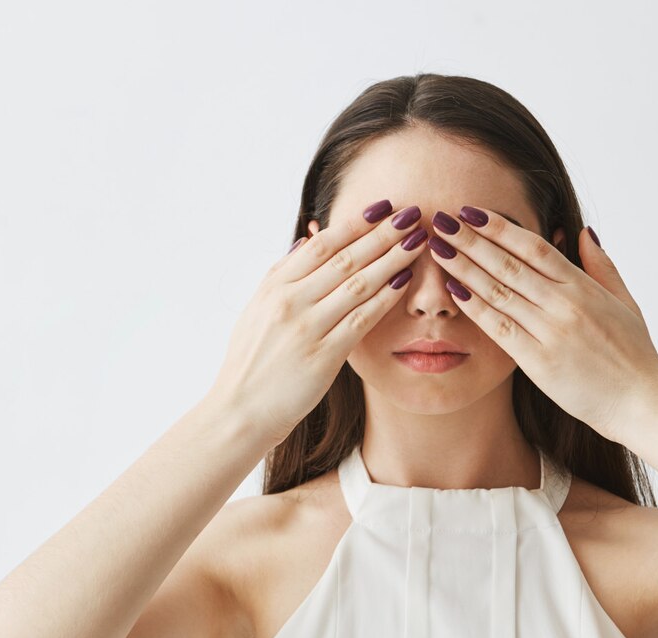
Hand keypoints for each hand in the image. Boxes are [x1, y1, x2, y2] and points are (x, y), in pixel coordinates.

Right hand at [208, 199, 428, 445]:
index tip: (383, 207)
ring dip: (391, 260)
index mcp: (274, 286)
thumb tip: (308, 238)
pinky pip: (360, 320)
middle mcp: (290, 302)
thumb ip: (281, 273)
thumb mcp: (256, 309)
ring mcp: (307, 328)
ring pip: (358, 284)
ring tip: (418, 241)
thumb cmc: (251, 361)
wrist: (240, 410)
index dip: (355, 223)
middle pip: (345, 258)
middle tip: (412, 214)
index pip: (321, 244)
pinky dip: (384, 298)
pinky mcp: (323, 357)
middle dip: (382, 234)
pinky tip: (404, 282)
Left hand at [427, 207, 657, 443]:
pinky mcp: (539, 361)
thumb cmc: (634, 356)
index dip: (500, 228)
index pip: (534, 248)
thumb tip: (584, 231)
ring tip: (439, 248)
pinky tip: (454, 290)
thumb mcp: (625, 302)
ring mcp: (551, 332)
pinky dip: (475, 307)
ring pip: (499, 291)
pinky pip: (500, 328)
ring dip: (465, 268)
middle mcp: (565, 305)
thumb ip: (601, 266)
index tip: (473, 212)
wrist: (640, 401)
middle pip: (510, 264)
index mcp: (584, 287)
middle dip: (472, 240)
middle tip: (443, 220)